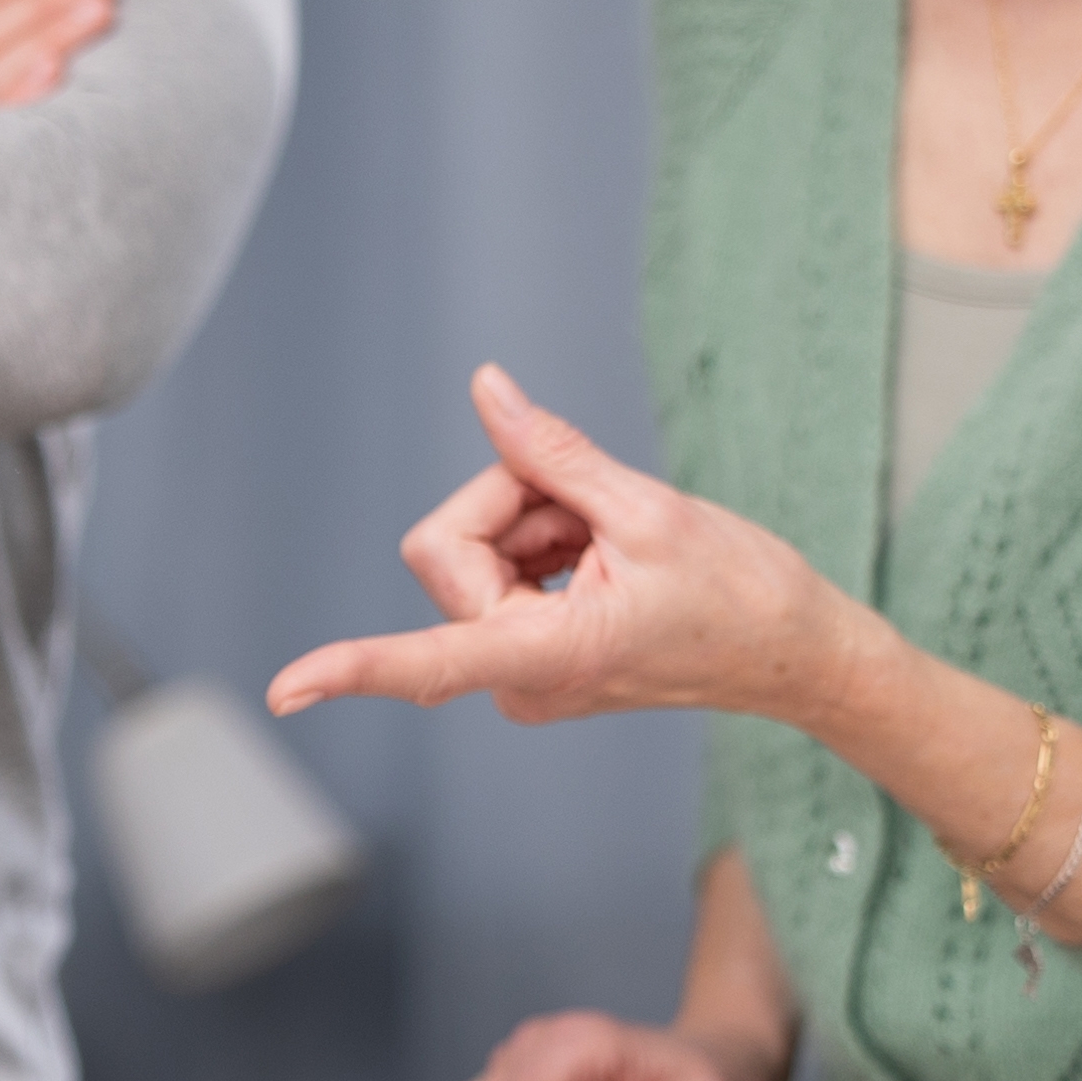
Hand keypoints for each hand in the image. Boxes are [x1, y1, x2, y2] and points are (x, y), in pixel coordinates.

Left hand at [270, 362, 893, 731]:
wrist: (796, 651)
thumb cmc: (740, 591)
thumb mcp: (648, 508)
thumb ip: (552, 452)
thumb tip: (486, 388)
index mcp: (549, 655)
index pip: (428, 662)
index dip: (352, 668)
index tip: (285, 692)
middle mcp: (519, 677)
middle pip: (450, 548)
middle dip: (514, 504)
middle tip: (598, 511)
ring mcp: (521, 669)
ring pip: (474, 550)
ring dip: (539, 521)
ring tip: (615, 542)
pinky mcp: (528, 652)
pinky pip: (499, 567)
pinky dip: (547, 540)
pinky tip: (605, 553)